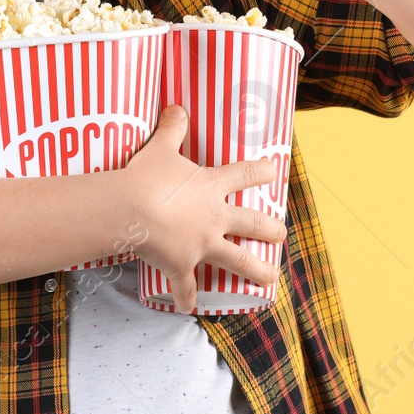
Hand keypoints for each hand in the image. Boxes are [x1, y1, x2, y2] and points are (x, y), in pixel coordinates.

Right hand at [118, 104, 286, 313]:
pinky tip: (190, 307)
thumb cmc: (146, 176)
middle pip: (253, 224)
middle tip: (282, 233)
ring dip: (257, 271)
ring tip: (272, 279)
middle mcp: (215, 217)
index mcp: (212, 187)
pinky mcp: (182, 265)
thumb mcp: (159, 147)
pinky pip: (186, 286)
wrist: (131, 210)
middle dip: (271, 228)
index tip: (275, 172)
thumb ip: (171, 128)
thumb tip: (176, 106)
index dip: (261, 171)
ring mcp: (202, 245)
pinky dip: (188, 297)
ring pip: (237, 260)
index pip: (244, 175)